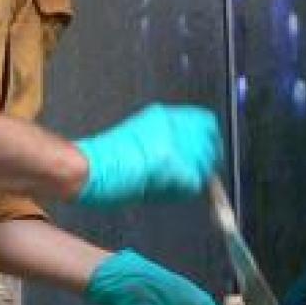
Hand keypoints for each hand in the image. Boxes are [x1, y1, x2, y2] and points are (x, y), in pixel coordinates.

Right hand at [72, 104, 222, 206]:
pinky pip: (195, 182)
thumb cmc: (108, 158)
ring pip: (205, 163)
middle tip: (200, 170)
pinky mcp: (174, 165)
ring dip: (196, 174)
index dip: (211, 138)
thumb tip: (187, 151)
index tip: (211, 149)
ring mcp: (173, 144)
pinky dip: (185, 189)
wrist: (94, 169)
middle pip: (210, 141)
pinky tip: (168, 188)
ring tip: (176, 180)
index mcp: (163, 115)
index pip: (206, 120)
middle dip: (207, 159)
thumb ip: (166, 139)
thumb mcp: (140, 134)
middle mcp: (171, 126)